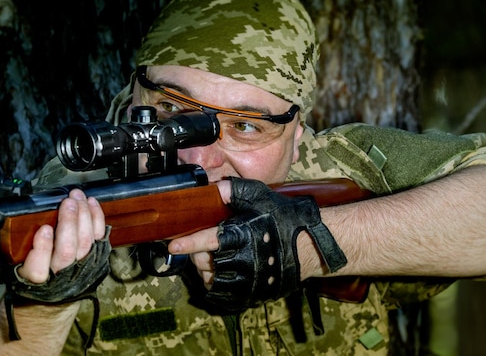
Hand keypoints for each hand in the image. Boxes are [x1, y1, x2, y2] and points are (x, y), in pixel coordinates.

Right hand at [12, 188, 111, 302]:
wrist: (54, 298)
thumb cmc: (34, 275)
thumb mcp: (16, 268)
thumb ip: (13, 251)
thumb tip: (6, 223)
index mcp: (35, 279)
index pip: (38, 270)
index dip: (42, 249)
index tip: (44, 230)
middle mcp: (60, 276)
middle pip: (67, 250)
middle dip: (69, 223)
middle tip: (68, 203)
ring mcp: (80, 268)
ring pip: (85, 242)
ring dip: (84, 216)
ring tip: (78, 198)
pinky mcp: (95, 260)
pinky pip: (99, 238)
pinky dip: (96, 218)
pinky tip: (91, 204)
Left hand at [172, 178, 346, 310]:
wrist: (311, 245)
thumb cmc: (283, 219)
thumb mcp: (261, 198)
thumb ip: (235, 191)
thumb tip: (214, 187)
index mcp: (241, 235)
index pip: (208, 241)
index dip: (188, 243)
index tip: (173, 245)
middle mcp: (243, 260)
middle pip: (206, 263)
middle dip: (198, 256)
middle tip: (201, 249)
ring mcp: (249, 280)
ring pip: (213, 281)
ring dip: (207, 272)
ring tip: (211, 262)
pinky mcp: (254, 294)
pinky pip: (225, 298)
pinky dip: (217, 291)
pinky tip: (218, 279)